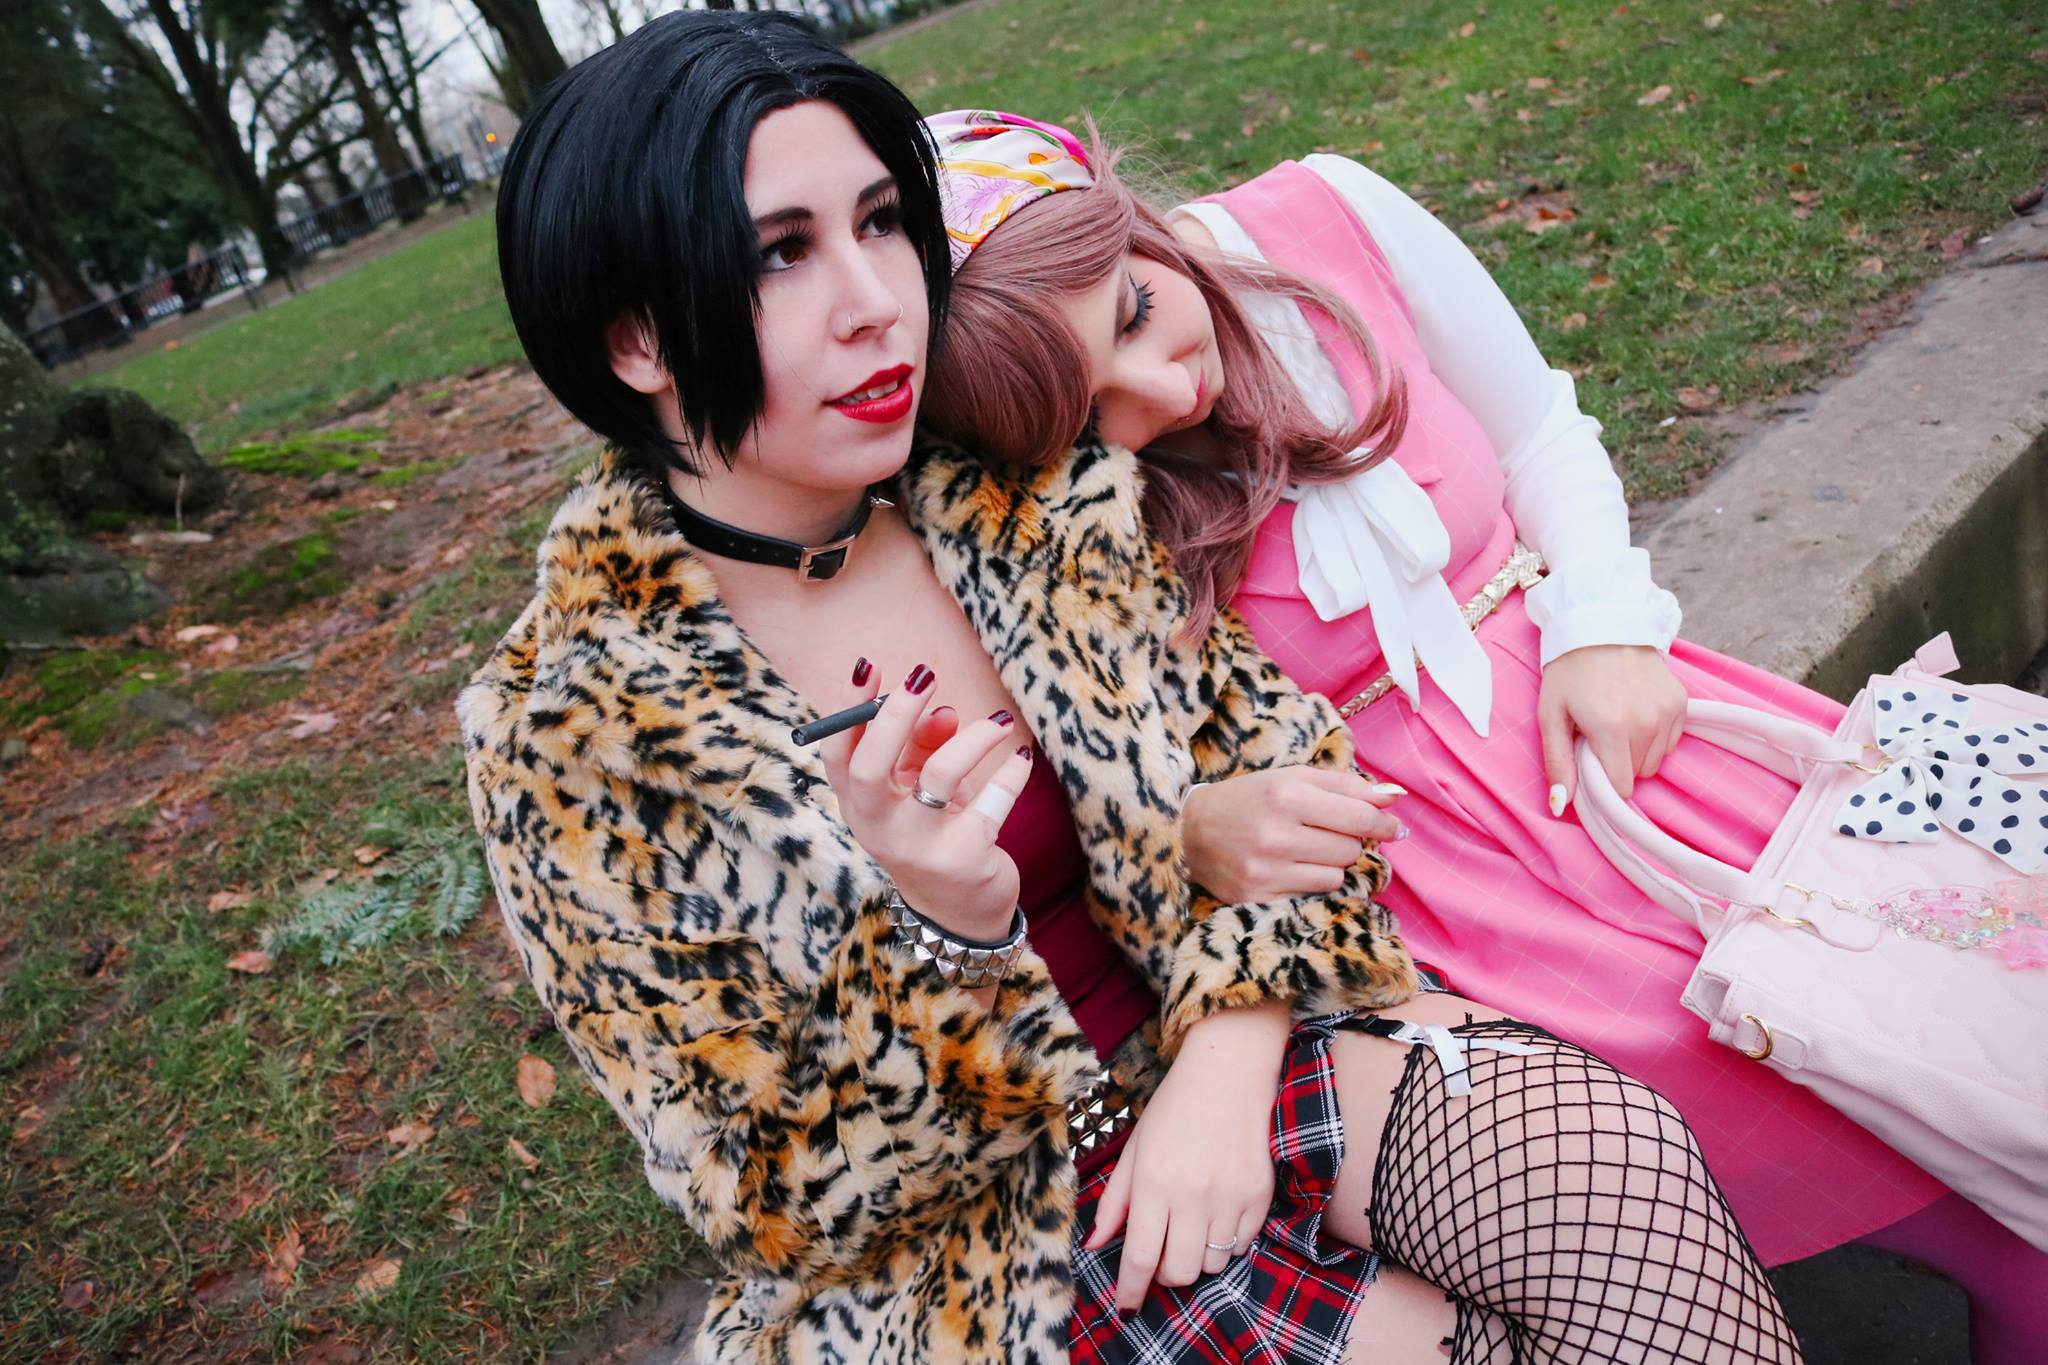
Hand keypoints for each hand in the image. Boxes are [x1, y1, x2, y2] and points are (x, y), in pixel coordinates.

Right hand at [817, 659, 1033, 939]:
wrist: (959, 910)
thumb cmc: (933, 831)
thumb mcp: (918, 790)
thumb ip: (922, 747)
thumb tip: (943, 710)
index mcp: (858, 805)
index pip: (838, 753)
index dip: (848, 708)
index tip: (868, 665)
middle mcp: (878, 827)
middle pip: (871, 765)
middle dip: (895, 714)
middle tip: (924, 676)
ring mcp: (918, 846)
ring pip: (939, 776)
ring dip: (973, 739)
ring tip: (1000, 721)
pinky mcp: (963, 858)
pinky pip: (992, 802)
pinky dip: (1011, 775)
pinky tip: (1022, 757)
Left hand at [1082, 1003, 1288, 1308]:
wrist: (1228, 1073)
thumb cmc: (1173, 1109)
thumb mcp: (1134, 1150)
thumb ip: (1114, 1201)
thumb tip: (1095, 1245)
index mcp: (1154, 1182)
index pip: (1140, 1257)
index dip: (1131, 1290)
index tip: (1126, 1306)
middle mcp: (1192, 1195)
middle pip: (1179, 1272)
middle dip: (1165, 1274)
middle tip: (1161, 1249)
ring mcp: (1230, 1198)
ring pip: (1211, 1265)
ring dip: (1196, 1256)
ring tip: (1191, 1223)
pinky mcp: (1259, 1197)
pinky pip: (1241, 1247)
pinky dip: (1227, 1243)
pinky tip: (1217, 1213)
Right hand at [1181, 766, 1405, 903]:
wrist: (1188, 832)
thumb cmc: (1248, 799)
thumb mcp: (1291, 778)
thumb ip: (1345, 785)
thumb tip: (1395, 797)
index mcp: (1286, 794)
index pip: (1358, 815)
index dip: (1383, 823)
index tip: (1395, 826)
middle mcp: (1277, 834)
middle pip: (1350, 849)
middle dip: (1349, 840)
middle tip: (1330, 832)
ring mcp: (1266, 870)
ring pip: (1336, 875)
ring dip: (1331, 862)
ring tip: (1306, 849)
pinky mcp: (1258, 897)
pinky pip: (1313, 893)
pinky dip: (1311, 879)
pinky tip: (1290, 866)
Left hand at [1537, 644, 1686, 805]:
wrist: (1601, 623)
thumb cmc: (1569, 671)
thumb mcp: (1550, 715)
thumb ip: (1558, 762)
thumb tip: (1563, 806)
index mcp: (1611, 728)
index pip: (1621, 788)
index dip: (1603, 781)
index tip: (1590, 763)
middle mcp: (1646, 722)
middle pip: (1638, 774)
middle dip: (1618, 763)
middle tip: (1599, 734)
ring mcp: (1667, 711)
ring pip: (1656, 760)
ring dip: (1637, 750)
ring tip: (1617, 719)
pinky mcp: (1681, 701)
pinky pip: (1671, 740)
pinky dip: (1655, 734)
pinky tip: (1636, 710)